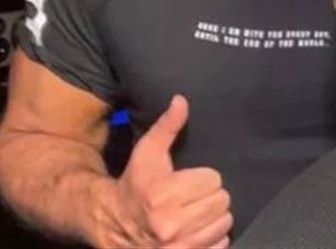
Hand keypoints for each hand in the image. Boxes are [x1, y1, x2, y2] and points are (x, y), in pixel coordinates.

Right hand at [101, 95, 232, 247]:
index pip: (214, 180)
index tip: (188, 181)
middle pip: (222, 202)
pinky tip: (195, 232)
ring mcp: (178, 246)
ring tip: (194, 214)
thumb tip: (181, 100)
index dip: (203, 178)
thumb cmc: (134, 184)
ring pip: (224, 223)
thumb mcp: (147, 153)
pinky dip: (213, 239)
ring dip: (214, 218)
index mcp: (163, 194)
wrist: (111, 224)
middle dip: (210, 197)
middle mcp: (170, 224)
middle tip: (193, 198)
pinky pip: (220, 245)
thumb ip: (167, 126)